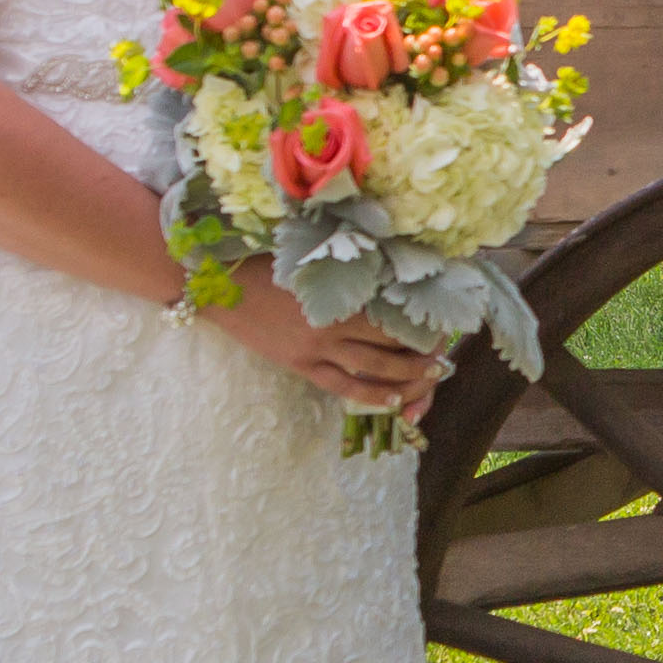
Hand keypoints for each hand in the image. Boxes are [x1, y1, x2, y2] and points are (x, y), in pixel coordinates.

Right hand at [191, 283, 447, 422]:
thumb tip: (386, 271)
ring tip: (432, 377)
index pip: (393, 314)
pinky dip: (372, 395)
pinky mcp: (301, 365)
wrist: (217, 286)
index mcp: (337, 294)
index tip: (442, 325)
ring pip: (374, 369)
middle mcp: (333, 324)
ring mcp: (316, 348)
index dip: (421, 324)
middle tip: (445, 355)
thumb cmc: (264, 263)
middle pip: (391, 344)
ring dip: (408, 376)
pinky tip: (393, 400)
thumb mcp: (310, 262)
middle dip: (422, 353)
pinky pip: (344, 385)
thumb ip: (345, 272)